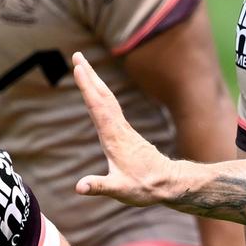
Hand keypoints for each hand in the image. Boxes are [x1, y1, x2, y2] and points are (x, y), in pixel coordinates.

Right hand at [71, 52, 176, 204]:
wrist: (168, 183)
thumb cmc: (144, 187)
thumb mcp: (120, 190)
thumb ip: (99, 187)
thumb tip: (79, 187)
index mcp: (114, 138)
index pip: (98, 107)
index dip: (87, 88)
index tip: (78, 68)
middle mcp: (118, 128)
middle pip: (102, 96)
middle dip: (89, 75)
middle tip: (77, 55)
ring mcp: (123, 129)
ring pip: (107, 98)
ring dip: (95, 81)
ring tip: (83, 67)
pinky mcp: (125, 132)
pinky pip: (110, 107)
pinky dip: (101, 94)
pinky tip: (98, 92)